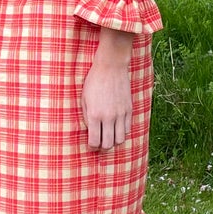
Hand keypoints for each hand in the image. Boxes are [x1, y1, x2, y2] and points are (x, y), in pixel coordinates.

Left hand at [80, 26, 133, 150]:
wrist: (111, 66)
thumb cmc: (94, 81)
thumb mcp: (84, 99)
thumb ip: (87, 117)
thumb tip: (90, 131)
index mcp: (95, 115)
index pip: (95, 141)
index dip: (92, 146)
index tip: (91, 145)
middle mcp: (109, 117)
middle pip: (109, 144)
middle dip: (103, 147)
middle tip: (100, 144)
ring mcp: (121, 114)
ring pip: (120, 139)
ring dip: (114, 141)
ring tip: (109, 136)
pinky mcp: (129, 109)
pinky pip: (127, 129)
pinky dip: (122, 132)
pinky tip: (117, 128)